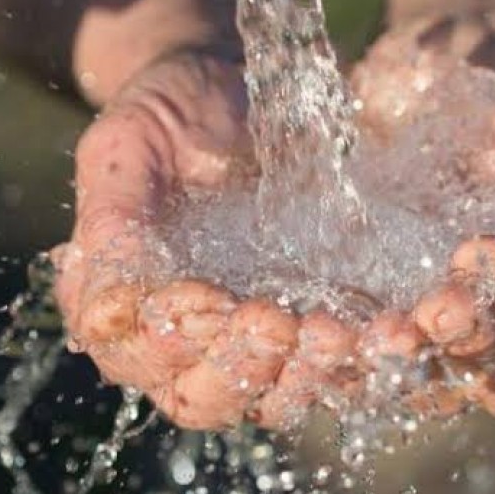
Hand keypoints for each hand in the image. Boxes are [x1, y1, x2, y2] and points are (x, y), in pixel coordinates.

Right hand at [49, 50, 418, 430]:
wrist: (235, 97)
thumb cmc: (172, 116)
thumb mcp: (128, 149)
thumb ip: (112, 223)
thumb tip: (111, 309)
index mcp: (122, 306)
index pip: (139, 351)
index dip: (171, 338)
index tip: (211, 299)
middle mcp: (182, 342)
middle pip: (205, 396)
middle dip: (240, 365)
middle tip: (276, 322)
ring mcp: (248, 341)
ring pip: (271, 397)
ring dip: (304, 376)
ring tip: (336, 335)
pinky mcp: (307, 326)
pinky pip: (330, 367)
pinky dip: (356, 361)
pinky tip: (383, 333)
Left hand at [349, 19, 494, 408]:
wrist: (446, 56)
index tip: (482, 251)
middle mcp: (484, 320)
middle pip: (466, 370)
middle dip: (444, 342)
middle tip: (417, 311)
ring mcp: (417, 308)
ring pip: (403, 366)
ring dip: (375, 359)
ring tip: (341, 336)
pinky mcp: (362, 288)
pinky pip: (346, 332)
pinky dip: (325, 342)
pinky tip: (304, 327)